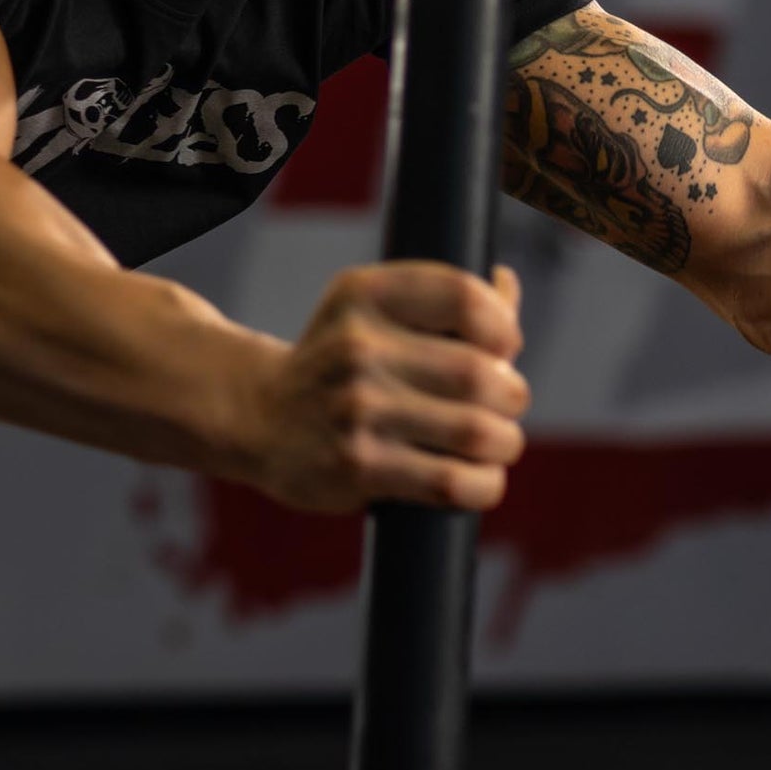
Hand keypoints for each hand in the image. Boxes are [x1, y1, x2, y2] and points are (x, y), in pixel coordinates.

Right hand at [239, 263, 528, 512]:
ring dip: (505, 443)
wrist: (259, 419)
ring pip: (477, 432)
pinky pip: (452, 483)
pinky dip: (484, 485)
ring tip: (496, 444)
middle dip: (511, 396)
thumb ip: (444, 300)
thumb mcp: (372, 312)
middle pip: (481, 374)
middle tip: (502, 407)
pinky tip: (478, 479)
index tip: (501, 350)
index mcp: (365, 293)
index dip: (503, 328)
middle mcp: (357, 347)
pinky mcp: (358, 467)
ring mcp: (355, 410)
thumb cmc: (339, 365)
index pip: (466, 298)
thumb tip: (506, 284)